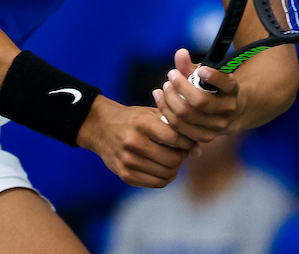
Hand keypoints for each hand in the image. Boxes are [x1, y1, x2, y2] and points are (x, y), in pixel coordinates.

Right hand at [77, 94, 195, 187]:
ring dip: (174, 169)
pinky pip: (156, 183)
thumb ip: (175, 129)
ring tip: (171, 160)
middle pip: (173, 159)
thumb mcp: (151, 114)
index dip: (187, 142)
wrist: (100, 127)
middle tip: (180, 152)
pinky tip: (162, 168)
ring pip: (167, 174)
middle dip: (182, 157)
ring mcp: (128, 160)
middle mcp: (134, 142)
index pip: (176, 138)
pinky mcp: (125, 175)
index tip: (188, 141)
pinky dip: (164, 178)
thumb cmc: (132, 120)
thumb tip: (198, 152)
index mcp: (142, 123)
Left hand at [152, 49, 242, 142]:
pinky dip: (166, 111)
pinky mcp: (205, 136)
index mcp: (232, 89)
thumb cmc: (209, 87)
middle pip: (199, 101)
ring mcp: (218, 125)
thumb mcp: (202, 74)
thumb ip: (189, 65)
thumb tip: (180, 53)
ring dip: (169, 99)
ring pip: (186, 115)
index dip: (214, 77)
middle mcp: (228, 108)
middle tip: (170, 75)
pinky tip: (159, 98)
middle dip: (180, 87)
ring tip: (164, 87)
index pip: (226, 83)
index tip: (201, 70)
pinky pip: (180, 128)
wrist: (224, 112)